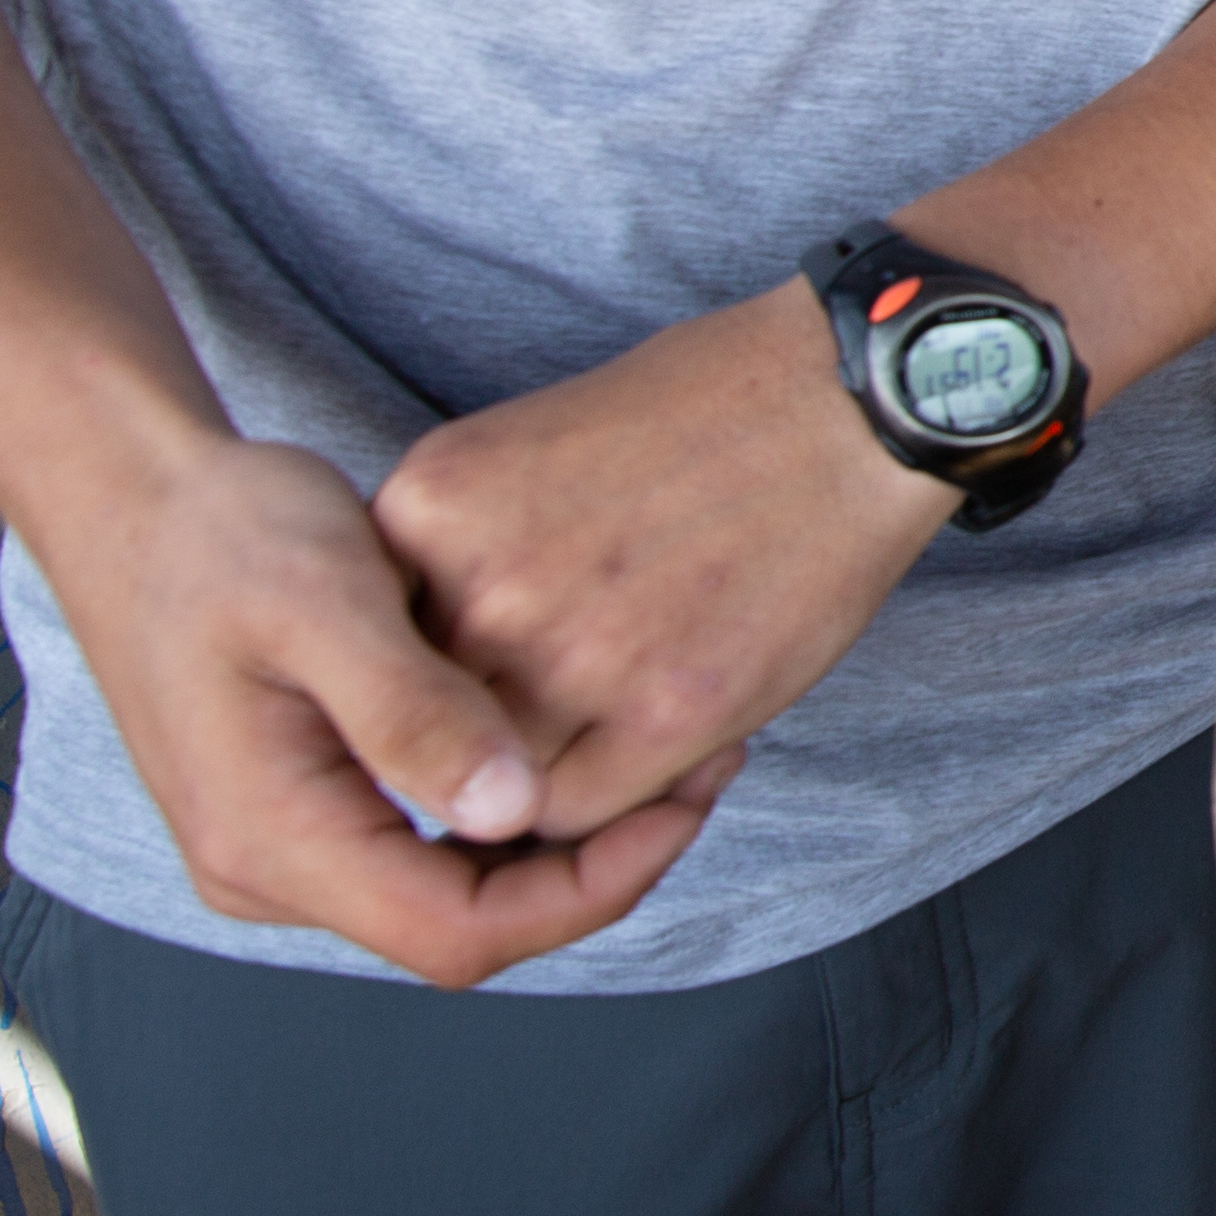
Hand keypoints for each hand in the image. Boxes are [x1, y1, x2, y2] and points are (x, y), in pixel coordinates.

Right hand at [28, 421, 739, 988]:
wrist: (136, 499)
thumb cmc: (222, 533)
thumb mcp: (322, 602)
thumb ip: (411, 711)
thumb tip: (513, 813)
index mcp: (273, 841)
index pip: (459, 934)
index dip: (586, 890)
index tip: (683, 804)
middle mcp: (273, 869)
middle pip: (467, 922)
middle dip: (594, 863)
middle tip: (700, 769)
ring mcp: (288, 843)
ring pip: (456, 886)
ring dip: (561, 834)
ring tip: (664, 750)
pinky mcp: (311, 802)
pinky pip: (431, 839)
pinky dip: (513, 801)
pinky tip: (581, 732)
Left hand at [373, 282, 957, 854]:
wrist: (848, 402)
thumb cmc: (706, 408)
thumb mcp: (524, 443)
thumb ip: (453, 547)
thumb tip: (418, 652)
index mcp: (430, 508)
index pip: (367, 649)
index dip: (415, 681)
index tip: (462, 685)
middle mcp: (480, 587)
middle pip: (422, 722)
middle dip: (474, 734)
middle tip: (548, 710)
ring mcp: (571, 654)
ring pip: (493, 784)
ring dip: (541, 774)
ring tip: (613, 722)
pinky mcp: (667, 708)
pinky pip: (580, 813)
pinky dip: (611, 803)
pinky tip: (666, 739)